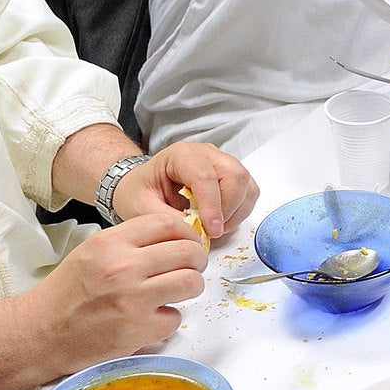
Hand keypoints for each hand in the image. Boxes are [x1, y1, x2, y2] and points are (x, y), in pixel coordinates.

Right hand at [24, 214, 206, 365]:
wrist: (39, 333)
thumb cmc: (66, 293)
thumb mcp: (92, 252)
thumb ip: (130, 242)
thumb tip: (175, 239)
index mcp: (111, 242)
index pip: (168, 223)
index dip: (187, 233)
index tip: (189, 243)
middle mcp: (123, 267)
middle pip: (188, 252)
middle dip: (196, 260)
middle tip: (190, 268)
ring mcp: (132, 299)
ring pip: (191, 282)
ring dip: (189, 288)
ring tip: (175, 292)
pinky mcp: (137, 330)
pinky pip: (175, 319)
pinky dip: (167, 320)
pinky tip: (151, 319)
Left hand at [112, 142, 259, 239]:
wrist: (142, 185)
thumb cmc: (139, 192)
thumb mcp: (140, 208)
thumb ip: (167, 221)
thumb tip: (196, 235)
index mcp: (181, 155)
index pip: (205, 176)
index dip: (212, 206)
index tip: (211, 231)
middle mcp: (206, 153)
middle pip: (234, 175)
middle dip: (228, 209)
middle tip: (212, 231)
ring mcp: (222, 162)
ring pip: (246, 184)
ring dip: (237, 211)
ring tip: (215, 228)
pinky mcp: (231, 175)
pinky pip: (249, 192)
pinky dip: (241, 211)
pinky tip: (222, 221)